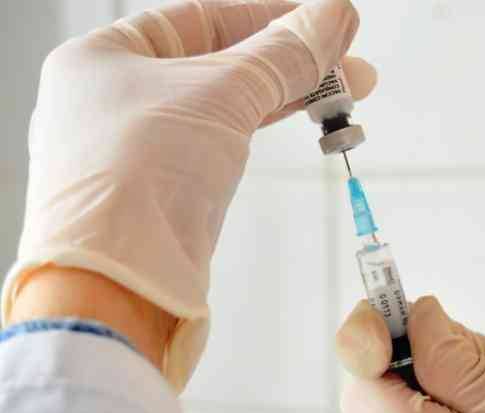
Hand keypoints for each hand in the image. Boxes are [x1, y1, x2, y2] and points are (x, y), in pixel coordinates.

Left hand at [1, 0, 375, 390]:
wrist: (118, 286)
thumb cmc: (140, 177)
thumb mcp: (221, 94)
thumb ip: (283, 53)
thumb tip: (334, 16)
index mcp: (105, 57)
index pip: (202, 18)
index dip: (269, 16)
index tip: (323, 22)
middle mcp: (115, 99)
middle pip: (219, 63)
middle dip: (290, 62)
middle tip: (351, 67)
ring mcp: (139, 149)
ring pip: (224, 107)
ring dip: (284, 97)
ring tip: (342, 95)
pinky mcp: (163, 191)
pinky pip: (220, 144)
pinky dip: (260, 130)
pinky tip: (296, 120)